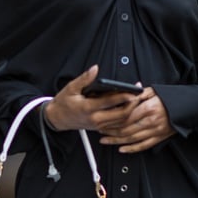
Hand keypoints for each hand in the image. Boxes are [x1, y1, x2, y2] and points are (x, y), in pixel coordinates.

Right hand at [45, 66, 169, 153]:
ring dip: (132, 112)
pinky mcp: (100, 128)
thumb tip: (95, 69)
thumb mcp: (71, 88)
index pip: (111, 102)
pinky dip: (126, 119)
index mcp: (88, 108)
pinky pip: (117, 126)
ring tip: (138, 101)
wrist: (57, 119)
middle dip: (133, 105)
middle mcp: (95, 119)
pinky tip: (131, 111)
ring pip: (121, 122)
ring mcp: (98, 125)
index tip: (133, 90)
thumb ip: (84, 79)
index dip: (124, 96)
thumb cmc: (64, 103)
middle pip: (120, 114)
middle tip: (140, 95)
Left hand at [97, 89, 173, 152]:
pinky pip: (143, 146)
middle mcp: (151, 121)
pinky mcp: (159, 138)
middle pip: (125, 129)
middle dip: (110, 131)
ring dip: (116, 141)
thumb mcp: (154, 91)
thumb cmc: (171, 99)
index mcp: (148, 108)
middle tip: (100, 130)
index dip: (112, 119)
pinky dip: (131, 149)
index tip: (103, 119)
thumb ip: (139, 93)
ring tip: (105, 140)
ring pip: (131, 139)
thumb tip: (126, 93)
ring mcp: (155, 131)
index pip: (125, 116)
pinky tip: (122, 149)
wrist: (188, 107)